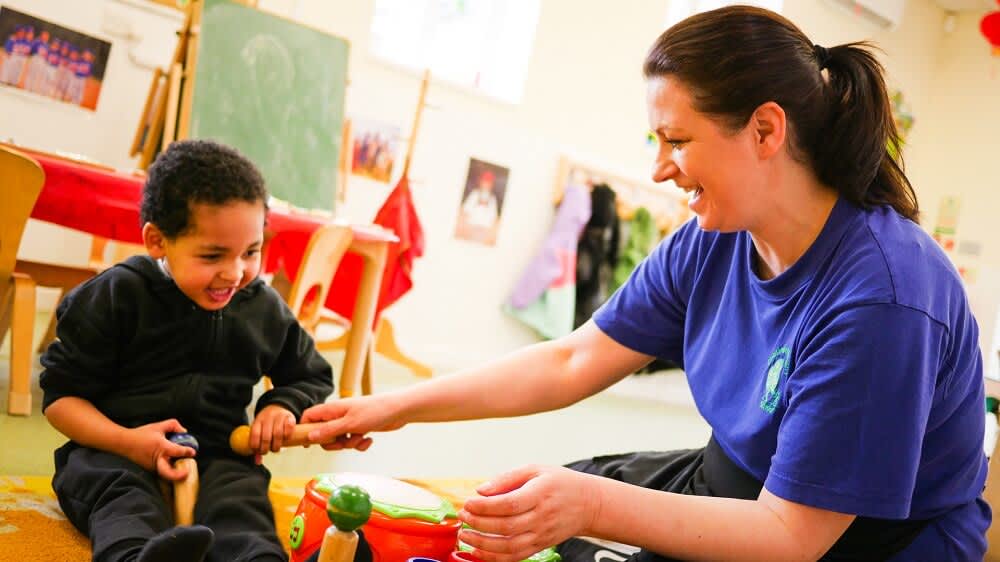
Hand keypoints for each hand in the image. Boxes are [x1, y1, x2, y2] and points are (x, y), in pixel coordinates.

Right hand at [124, 419, 196, 481]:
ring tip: (182, 469)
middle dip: (178, 475)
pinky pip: (161, 471)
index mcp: (161, 447)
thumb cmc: (141, 434)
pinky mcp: (149, 470)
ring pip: (165, 474)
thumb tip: (184, 431)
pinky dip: (168, 470)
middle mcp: (157, 459)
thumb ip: (173, 425)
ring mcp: (152, 467)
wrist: (123, 443)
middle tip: (186, 473)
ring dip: (174, 473)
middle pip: (168, 473)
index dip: (187, 452)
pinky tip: (172, 465)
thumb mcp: (158, 426)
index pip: (177, 451)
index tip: (192, 452)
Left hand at [250, 405, 295, 458]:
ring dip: (277, 444)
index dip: (256, 446)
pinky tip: (286, 439)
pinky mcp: (289, 416)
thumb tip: (258, 462)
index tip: (259, 451)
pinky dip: (288, 435)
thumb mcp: (259, 430)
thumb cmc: (267, 423)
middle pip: (266, 436)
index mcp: (258, 420)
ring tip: (276, 448)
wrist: (277, 407)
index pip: (255, 435)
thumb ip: (258, 445)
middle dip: (267, 448)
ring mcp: (279, 416)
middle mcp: (267, 417)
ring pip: (278, 433)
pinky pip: (289, 427)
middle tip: (269, 451)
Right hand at [300, 395, 405, 450]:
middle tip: (342, 442)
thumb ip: (329, 431)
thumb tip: (309, 437)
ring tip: (360, 437)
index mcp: (332, 409)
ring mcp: (350, 422)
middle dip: (332, 443)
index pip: (309, 417)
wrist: (399, 410)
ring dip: (349, 444)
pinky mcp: (360, 429)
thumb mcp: (350, 424)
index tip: (307, 443)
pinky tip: (369, 439)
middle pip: (323, 433)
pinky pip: (353, 441)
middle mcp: (339, 415)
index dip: (305, 429)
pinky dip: (360, 443)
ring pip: (339, 440)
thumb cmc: (375, 411)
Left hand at [457, 465, 601, 561]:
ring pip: (509, 546)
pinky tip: (479, 550)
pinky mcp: (540, 546)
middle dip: (479, 523)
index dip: (485, 506)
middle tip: (463, 516)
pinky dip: (495, 557)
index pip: (509, 504)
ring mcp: (541, 534)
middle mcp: (541, 517)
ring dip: (483, 543)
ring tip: (465, 534)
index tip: (468, 503)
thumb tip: (481, 490)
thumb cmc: (560, 483)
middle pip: (506, 526)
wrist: (588, 504)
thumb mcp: (535, 469)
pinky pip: (515, 556)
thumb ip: (507, 478)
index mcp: (540, 494)